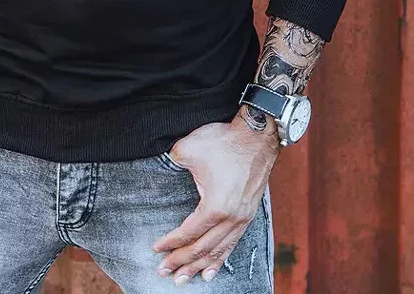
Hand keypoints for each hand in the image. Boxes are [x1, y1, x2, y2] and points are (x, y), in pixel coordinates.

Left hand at [152, 115, 278, 283]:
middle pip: (202, 248)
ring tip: (184, 278)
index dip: (170, 243)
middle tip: (164, 272)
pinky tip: (212, 269)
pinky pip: (232, 243)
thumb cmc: (224, 141)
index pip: (188, 233)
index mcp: (215, 206)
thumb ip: (173, 161)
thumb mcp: (188, 148)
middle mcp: (231, 218)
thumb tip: (165, 165)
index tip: (156, 249)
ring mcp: (242, 218)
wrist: (257, 135)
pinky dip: (221, 259)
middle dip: (181, 262)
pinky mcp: (248, 214)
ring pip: (218, 251)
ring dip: (200, 266)